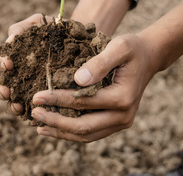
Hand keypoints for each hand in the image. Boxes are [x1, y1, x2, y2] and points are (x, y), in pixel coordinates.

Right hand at [0, 13, 51, 114]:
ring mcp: (34, 89)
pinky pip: (39, 110)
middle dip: (3, 90)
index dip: (3, 65)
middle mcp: (22, 76)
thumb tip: (10, 40)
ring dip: (15, 106)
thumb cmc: (55, 29)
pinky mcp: (49, 100)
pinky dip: (34, 115)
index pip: (4, 64)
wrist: (81, 39)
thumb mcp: (37, 23)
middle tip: (6, 91)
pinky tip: (35, 119)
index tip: (9, 63)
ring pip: (18, 102)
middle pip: (6, 87)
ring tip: (19, 108)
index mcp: (16, 59)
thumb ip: (20, 29)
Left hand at [30, 33, 160, 141]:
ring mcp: (121, 122)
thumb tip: (78, 80)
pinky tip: (53, 127)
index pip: (82, 103)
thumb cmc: (131, 48)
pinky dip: (71, 132)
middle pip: (84, 127)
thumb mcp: (118, 47)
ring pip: (87, 135)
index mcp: (122, 98)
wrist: (149, 57)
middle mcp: (124, 116)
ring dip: (61, 132)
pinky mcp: (116, 123)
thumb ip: (99, 63)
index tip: (36, 96)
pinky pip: (92, 133)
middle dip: (56, 121)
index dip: (57, 100)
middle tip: (33, 113)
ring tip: (39, 125)